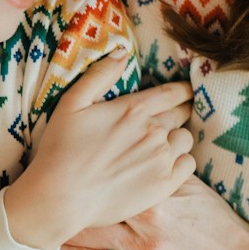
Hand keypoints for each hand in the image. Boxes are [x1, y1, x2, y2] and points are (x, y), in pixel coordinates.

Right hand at [6, 60, 194, 249]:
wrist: (60, 197)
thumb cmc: (60, 150)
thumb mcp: (71, 104)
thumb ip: (100, 75)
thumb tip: (122, 51)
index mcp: (134, 109)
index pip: (173, 93)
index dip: (182, 91)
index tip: (186, 92)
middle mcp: (154, 131)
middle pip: (181, 115)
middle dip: (178, 114)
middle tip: (164, 122)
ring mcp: (162, 159)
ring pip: (185, 140)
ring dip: (176, 139)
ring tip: (157, 148)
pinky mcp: (164, 184)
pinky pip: (188, 165)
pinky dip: (179, 163)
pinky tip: (161, 166)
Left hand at [45, 177, 248, 249]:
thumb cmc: (212, 222)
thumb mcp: (188, 188)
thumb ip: (154, 172)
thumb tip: (121, 145)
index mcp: (154, 207)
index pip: (100, 198)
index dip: (72, 196)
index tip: (52, 191)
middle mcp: (147, 241)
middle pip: (86, 230)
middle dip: (58, 225)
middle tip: (35, 219)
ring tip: (37, 246)